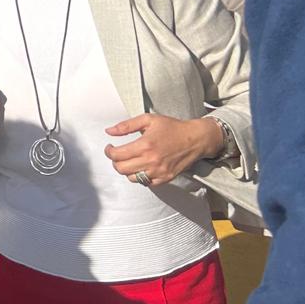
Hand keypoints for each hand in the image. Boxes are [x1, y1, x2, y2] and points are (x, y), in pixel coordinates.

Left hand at [104, 114, 222, 186]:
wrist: (195, 139)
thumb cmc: (172, 128)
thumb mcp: (148, 120)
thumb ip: (126, 126)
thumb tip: (109, 131)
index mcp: (144, 145)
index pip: (117, 155)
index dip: (109, 151)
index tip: (110, 147)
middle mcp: (151, 161)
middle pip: (121, 169)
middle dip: (115, 161)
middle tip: (118, 154)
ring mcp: (159, 172)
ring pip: (131, 178)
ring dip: (126, 170)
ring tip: (130, 160)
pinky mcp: (166, 178)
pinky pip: (146, 183)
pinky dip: (140, 177)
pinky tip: (142, 167)